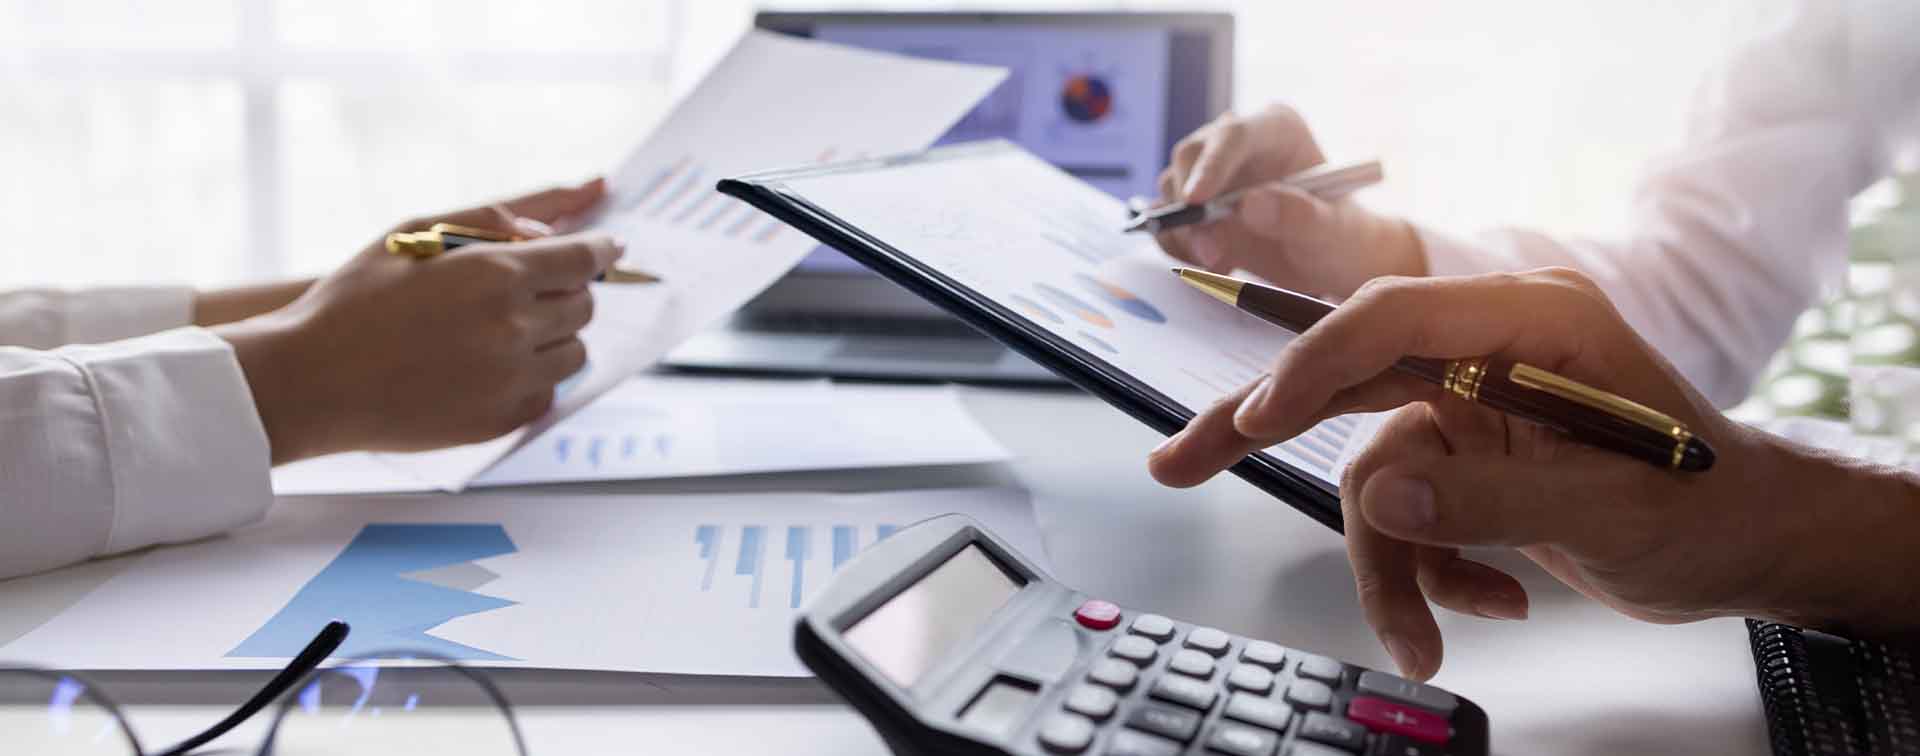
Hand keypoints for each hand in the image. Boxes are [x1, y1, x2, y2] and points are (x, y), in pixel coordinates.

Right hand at [218, 178, 620, 462]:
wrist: (312, 380)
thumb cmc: (354, 300)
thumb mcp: (413, 233)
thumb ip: (487, 221)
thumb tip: (546, 230)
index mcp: (495, 275)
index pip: (581, 259)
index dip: (601, 250)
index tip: (610, 247)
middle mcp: (513, 328)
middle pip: (584, 306)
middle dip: (569, 292)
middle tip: (542, 289)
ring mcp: (511, 380)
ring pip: (575, 353)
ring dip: (556, 337)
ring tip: (512, 330)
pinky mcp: (502, 420)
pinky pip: (548, 394)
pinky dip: (535, 378)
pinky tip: (495, 367)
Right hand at [1147, 268, 1919, 679]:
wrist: (1744, 544)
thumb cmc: (1707, 508)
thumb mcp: (1608, 508)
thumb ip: (1488, 498)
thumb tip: (1377, 494)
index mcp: (1531, 320)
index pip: (1390, 319)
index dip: (1313, 366)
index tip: (1254, 421)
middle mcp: (1488, 348)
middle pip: (1345, 374)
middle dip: (1262, 428)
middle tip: (1177, 463)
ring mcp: (1471, 401)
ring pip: (1371, 472)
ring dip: (1390, 566)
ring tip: (1425, 640)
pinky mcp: (1464, 453)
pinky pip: (1404, 510)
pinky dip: (1431, 572)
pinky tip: (1487, 603)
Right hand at [1154, 104, 1423, 297]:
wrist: (1326, 260)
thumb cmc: (1338, 237)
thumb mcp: (1333, 232)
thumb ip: (1300, 216)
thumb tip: (1250, 204)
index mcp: (1276, 129)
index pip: (1234, 134)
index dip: (1211, 164)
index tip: (1196, 201)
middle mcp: (1237, 143)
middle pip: (1190, 157)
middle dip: (1191, 206)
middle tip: (1211, 252)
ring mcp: (1212, 172)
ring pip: (1172, 190)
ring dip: (1185, 232)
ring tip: (1222, 262)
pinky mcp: (1195, 205)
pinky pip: (1168, 220)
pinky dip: (1180, 246)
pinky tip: (1218, 262)